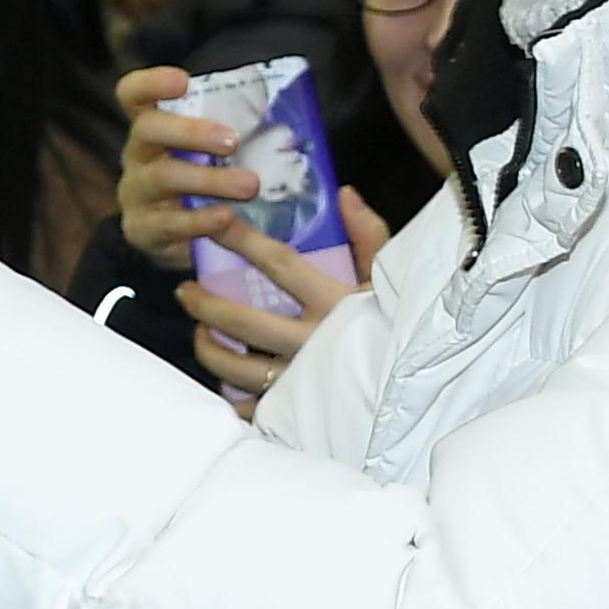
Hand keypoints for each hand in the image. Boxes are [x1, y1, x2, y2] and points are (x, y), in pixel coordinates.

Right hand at [110, 67, 258, 274]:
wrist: (178, 237)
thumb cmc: (201, 181)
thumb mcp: (210, 153)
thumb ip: (229, 135)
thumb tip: (286, 120)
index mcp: (152, 126)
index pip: (133, 94)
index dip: (151, 83)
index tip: (183, 82)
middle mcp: (137, 154)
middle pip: (147, 130)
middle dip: (191, 132)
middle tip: (232, 141)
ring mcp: (135, 192)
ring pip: (163, 177)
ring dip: (209, 179)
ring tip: (249, 186)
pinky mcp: (141, 230)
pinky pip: (168, 223)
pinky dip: (200, 220)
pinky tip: (226, 217)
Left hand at [175, 192, 389, 401]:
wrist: (423, 389)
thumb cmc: (403, 328)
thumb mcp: (390, 280)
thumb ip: (369, 236)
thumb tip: (345, 194)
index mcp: (335, 305)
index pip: (279, 265)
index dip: (242, 241)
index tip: (214, 223)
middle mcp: (314, 344)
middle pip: (244, 322)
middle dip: (206, 304)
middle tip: (185, 290)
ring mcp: (303, 382)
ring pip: (238, 367)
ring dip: (210, 348)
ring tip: (200, 332)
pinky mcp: (298, 414)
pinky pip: (252, 407)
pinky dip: (232, 393)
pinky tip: (223, 377)